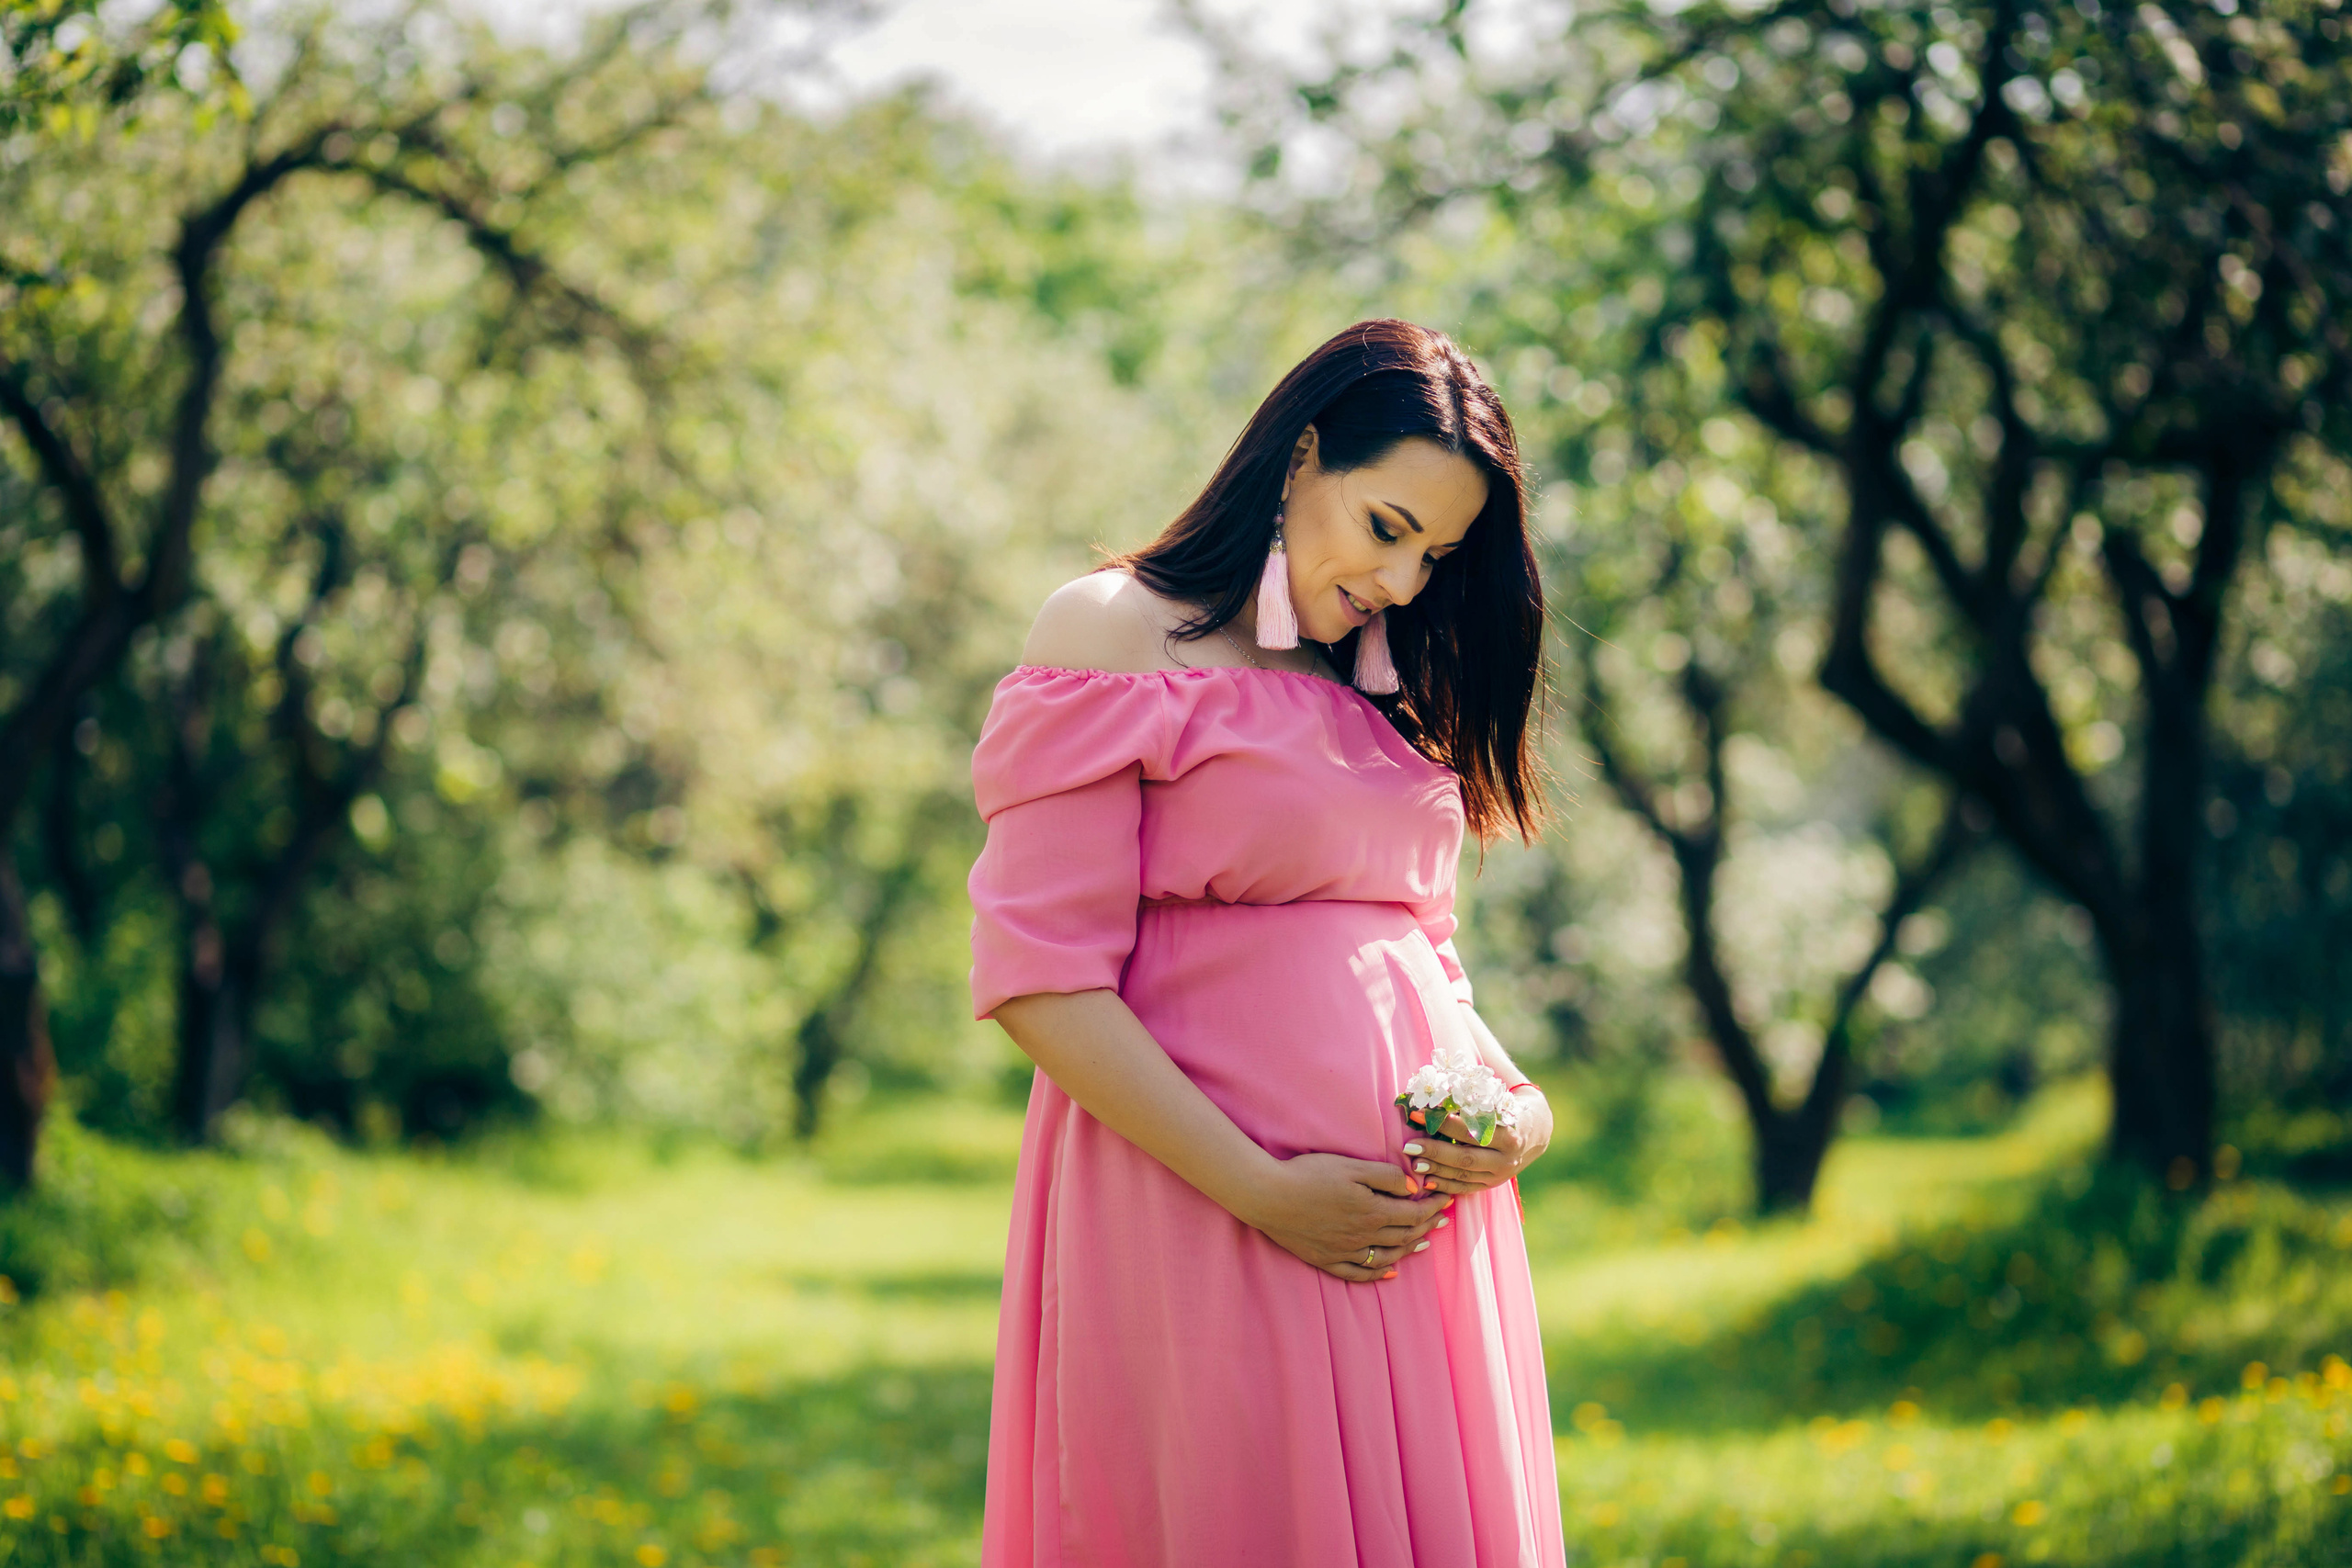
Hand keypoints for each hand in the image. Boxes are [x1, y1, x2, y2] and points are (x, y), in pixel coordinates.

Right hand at [1236, 1151, 1453, 1282]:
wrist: (1268, 1197)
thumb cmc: (1308, 1175)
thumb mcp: (1351, 1166)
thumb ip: (1386, 1176)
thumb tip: (1414, 1186)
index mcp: (1372, 1212)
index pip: (1414, 1214)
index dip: (1433, 1207)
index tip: (1446, 1198)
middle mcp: (1363, 1238)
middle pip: (1404, 1236)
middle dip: (1427, 1226)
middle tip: (1442, 1218)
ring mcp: (1344, 1252)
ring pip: (1387, 1257)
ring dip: (1409, 1249)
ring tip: (1424, 1242)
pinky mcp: (1326, 1260)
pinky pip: (1359, 1273)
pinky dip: (1378, 1274)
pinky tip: (1389, 1272)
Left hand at [1402, 1089, 1551, 1195]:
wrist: (1535, 1131)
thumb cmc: (1508, 1107)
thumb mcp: (1498, 1098)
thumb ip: (1471, 1093)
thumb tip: (1437, 1085)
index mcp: (1509, 1135)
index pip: (1471, 1132)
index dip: (1443, 1124)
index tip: (1418, 1114)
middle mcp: (1506, 1159)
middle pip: (1465, 1158)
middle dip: (1435, 1152)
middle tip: (1409, 1146)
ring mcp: (1500, 1175)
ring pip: (1464, 1176)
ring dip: (1436, 1170)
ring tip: (1414, 1164)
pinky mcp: (1493, 1184)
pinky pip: (1467, 1188)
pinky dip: (1446, 1186)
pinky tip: (1427, 1182)